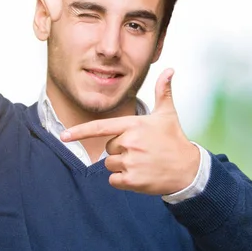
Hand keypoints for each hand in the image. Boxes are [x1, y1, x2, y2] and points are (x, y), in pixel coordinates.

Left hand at [61, 69, 199, 194]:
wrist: (188, 170)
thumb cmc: (175, 139)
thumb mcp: (168, 114)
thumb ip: (163, 91)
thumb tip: (169, 70)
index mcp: (134, 125)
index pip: (100, 127)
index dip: (80, 132)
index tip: (63, 136)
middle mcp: (130, 142)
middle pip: (109, 148)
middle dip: (121, 150)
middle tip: (142, 151)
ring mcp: (130, 162)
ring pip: (110, 165)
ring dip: (122, 166)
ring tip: (143, 163)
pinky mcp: (132, 180)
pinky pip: (113, 180)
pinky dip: (123, 181)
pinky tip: (141, 175)